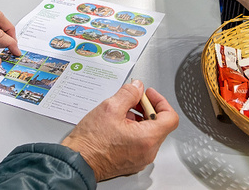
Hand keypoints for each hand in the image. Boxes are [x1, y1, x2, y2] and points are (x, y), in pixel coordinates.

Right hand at [62, 80, 177, 180]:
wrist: (78, 161)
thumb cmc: (91, 142)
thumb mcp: (110, 108)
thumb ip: (128, 93)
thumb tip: (137, 87)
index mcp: (147, 139)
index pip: (170, 117)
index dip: (160, 101)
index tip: (148, 94)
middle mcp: (148, 151)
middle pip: (159, 124)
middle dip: (146, 108)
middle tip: (132, 99)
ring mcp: (140, 159)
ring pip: (149, 133)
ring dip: (139, 118)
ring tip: (121, 111)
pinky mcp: (132, 161)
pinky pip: (140, 142)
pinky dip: (133, 130)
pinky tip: (118, 123)